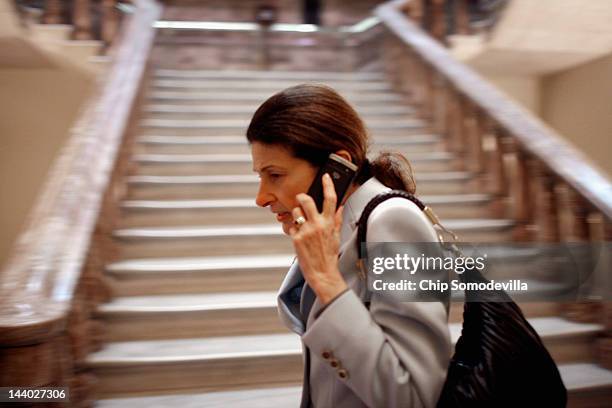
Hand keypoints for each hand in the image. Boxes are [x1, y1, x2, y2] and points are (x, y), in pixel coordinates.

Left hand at [289, 173, 347, 304]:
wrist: (322, 273)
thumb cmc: (329, 256)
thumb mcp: (336, 236)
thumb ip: (336, 220)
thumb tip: (339, 207)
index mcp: (329, 223)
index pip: (330, 199)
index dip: (328, 185)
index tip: (325, 176)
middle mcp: (318, 225)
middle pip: (306, 200)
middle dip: (301, 197)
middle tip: (300, 199)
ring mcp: (306, 231)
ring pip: (295, 212)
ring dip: (296, 216)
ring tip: (301, 226)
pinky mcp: (296, 238)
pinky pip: (291, 227)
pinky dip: (293, 231)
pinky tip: (299, 239)